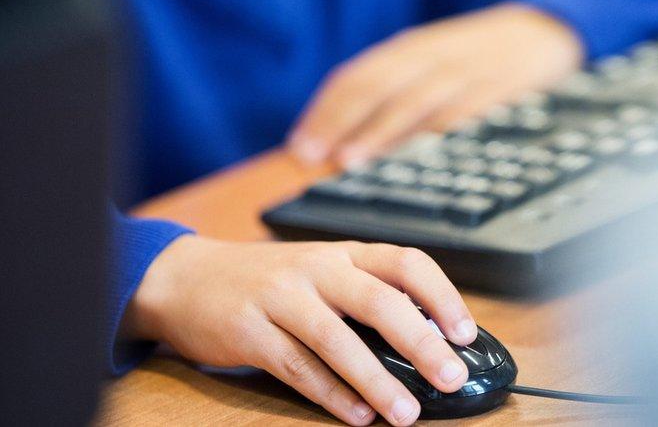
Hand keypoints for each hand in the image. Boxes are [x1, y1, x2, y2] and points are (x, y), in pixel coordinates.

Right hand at [122, 235, 477, 425]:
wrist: (185, 277)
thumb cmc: (267, 280)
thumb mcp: (320, 273)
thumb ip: (365, 298)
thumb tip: (425, 343)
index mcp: (343, 253)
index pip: (405, 263)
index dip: (442, 296)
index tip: (466, 333)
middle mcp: (316, 269)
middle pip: (379, 301)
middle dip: (421, 342)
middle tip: (450, 377)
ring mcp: (280, 298)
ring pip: (337, 340)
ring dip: (377, 380)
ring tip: (406, 413)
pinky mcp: (249, 332)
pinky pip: (297, 367)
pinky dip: (330, 394)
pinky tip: (357, 416)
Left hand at [288, 3, 583, 167]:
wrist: (544, 28)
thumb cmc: (478, 56)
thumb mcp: (433, 61)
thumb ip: (396, 91)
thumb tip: (344, 138)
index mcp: (410, 50)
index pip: (357, 77)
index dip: (326, 111)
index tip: (299, 146)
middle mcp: (432, 56)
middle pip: (377, 86)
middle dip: (342, 122)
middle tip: (313, 156)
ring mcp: (466, 71)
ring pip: (415, 101)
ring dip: (380, 131)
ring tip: (350, 160)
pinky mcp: (499, 88)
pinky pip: (464, 112)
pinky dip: (438, 133)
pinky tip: (419, 155)